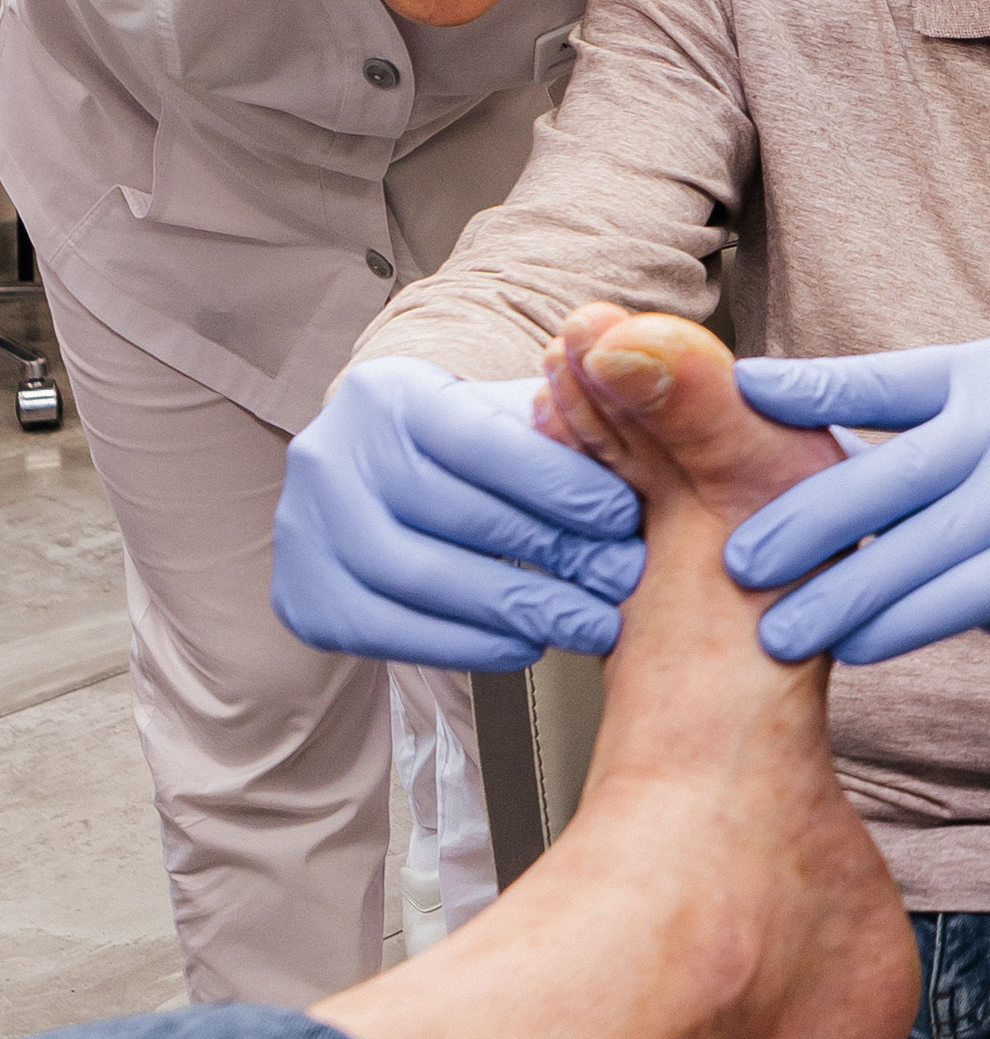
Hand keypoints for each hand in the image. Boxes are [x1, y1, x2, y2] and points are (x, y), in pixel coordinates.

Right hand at [273, 360, 647, 671]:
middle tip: (621, 581)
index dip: (560, 484)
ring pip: (422, 579)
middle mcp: (332, 455)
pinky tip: (527, 642)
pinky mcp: (305, 598)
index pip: (482, 440)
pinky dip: (470, 645)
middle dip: (554, 553)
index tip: (623, 517)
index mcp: (389, 393)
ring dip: (520, 609)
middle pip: (456, 514)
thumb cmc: (464, 447)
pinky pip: (393, 633)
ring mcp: (305, 529)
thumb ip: (563, 423)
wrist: (371, 474)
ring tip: (588, 622)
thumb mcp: (508, 412)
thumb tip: (635, 443)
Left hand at [727, 336, 989, 689]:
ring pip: (931, 538)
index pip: (885, 380)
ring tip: (779, 632)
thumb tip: (749, 458)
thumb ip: (880, 460)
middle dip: (810, 519)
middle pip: (901, 467)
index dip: (811, 391)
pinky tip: (855, 649)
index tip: (737, 397)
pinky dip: (906, 621)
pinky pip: (974, 588)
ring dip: (846, 592)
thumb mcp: (959, 472)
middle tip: (738, 565)